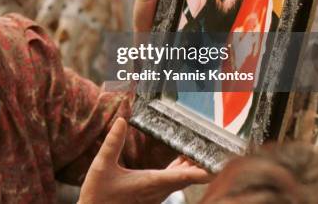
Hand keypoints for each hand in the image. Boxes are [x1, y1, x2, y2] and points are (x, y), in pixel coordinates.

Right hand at [79, 118, 211, 203]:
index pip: (184, 176)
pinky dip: (181, 170)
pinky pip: (173, 182)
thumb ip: (113, 143)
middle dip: (203, 164)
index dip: (203, 170)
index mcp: (150, 182)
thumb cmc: (98, 194)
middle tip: (216, 147)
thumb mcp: (102, 165)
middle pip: (188, 177)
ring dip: (193, 166)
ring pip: (181, 180)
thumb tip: (121, 120)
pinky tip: (182, 160)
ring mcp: (155, 195)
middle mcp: (157, 190)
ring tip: (202, 148)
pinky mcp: (151, 195)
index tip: (220, 165)